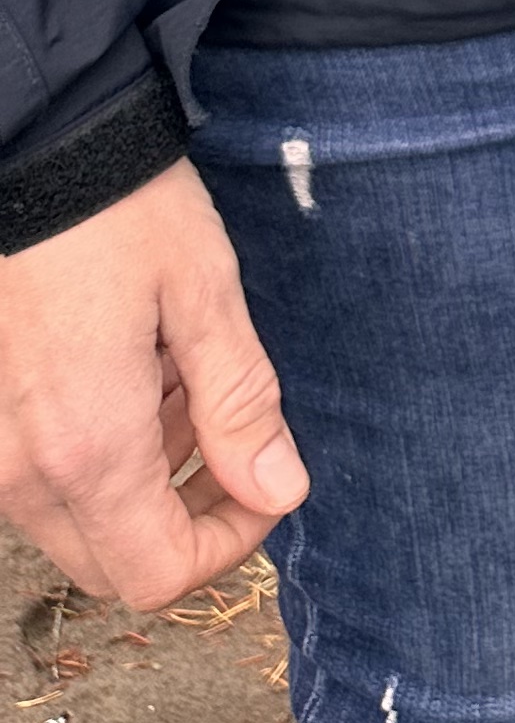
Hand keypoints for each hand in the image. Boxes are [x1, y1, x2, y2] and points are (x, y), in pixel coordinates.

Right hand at [0, 160, 305, 609]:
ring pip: (77, 520)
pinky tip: (132, 369)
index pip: (158, 575)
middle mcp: (22, 469)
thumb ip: (240, 405)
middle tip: (231, 434)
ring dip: (143, 480)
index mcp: (88, 450)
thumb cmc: (121, 211)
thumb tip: (280, 489)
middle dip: (188, 517)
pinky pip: (41, 474)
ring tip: (181, 378)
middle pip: (113, 563)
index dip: (228, 545)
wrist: (36, 148)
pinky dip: (97, 449)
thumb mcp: (204, 296)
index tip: (268, 482)